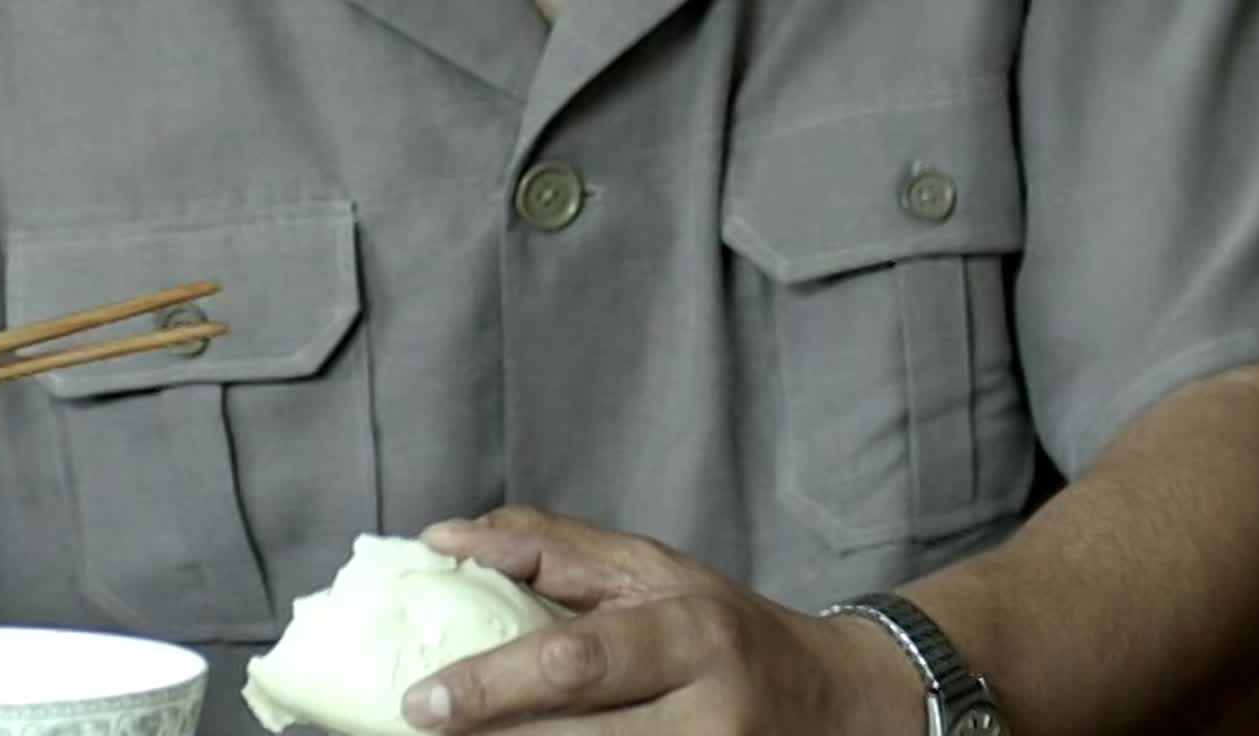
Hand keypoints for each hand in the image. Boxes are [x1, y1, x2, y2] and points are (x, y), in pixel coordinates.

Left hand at [405, 508, 924, 733]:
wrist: (840, 706)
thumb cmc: (729, 632)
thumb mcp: (656, 572)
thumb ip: (551, 551)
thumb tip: (441, 541)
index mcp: (693, 636)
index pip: (579, 663)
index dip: (493, 685)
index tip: (420, 701)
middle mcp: (709, 716)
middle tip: (418, 732)